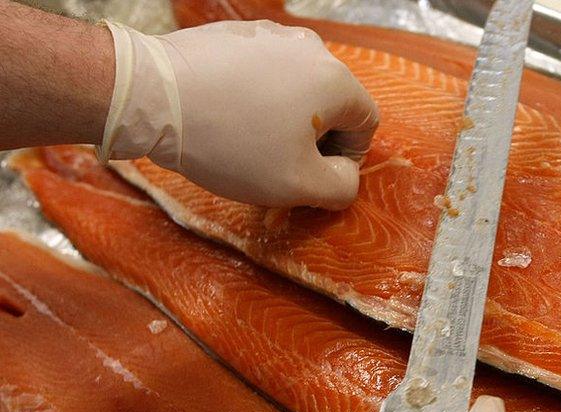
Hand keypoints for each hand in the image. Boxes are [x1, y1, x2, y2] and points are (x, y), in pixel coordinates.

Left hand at [100, 20, 377, 208]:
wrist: (153, 95)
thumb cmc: (232, 143)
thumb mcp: (298, 185)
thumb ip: (341, 187)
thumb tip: (345, 174)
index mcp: (337, 80)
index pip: (366, 124)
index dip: (346, 158)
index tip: (311, 175)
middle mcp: (311, 48)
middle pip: (331, 103)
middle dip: (313, 137)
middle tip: (276, 163)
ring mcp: (271, 35)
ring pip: (295, 87)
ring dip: (283, 117)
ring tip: (245, 139)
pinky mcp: (236, 33)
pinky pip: (261, 71)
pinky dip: (253, 96)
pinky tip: (224, 115)